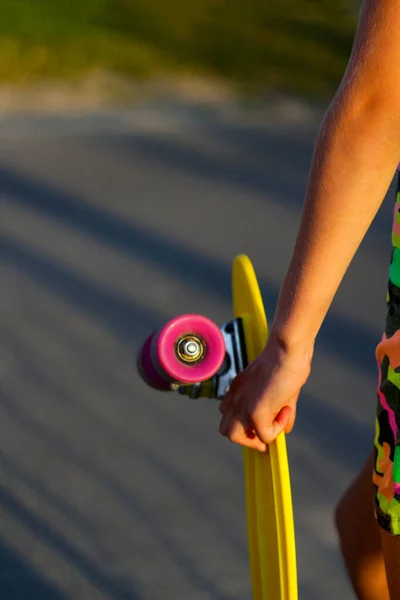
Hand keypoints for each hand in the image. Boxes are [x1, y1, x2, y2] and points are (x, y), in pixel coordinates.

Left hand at [219, 333, 312, 451]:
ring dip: (255, 438)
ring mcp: (243, 406)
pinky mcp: (255, 413)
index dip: (243, 422)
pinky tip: (286, 411)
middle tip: (266, 430)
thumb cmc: (286, 362)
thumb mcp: (280, 389)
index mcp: (238, 389)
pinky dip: (277, 429)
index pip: (227, 413)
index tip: (261, 423)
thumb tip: (287, 428)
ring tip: (274, 425)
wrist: (286, 349)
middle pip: (225, 429)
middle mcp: (235, 397)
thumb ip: (281, 410)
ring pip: (234, 436)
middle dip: (245, 436)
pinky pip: (264, 436)